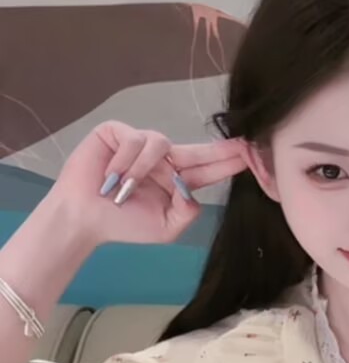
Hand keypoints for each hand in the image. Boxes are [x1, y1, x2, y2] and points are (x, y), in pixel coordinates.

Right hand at [49, 120, 247, 246]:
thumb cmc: (124, 225)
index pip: (207, 169)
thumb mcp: (164, 229)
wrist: (85, 220)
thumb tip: (194, 194)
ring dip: (144, 169)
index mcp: (177, 181)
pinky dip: (124, 161)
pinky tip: (111, 178)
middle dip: (217, 151)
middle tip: (239, 148)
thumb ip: (185, 214)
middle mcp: (164, 160)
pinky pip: (133, 139)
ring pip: (160, 144)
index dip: (227, 162)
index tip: (250, 157)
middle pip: (195, 150)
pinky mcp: (117, 133)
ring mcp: (141, 144)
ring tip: (125, 189)